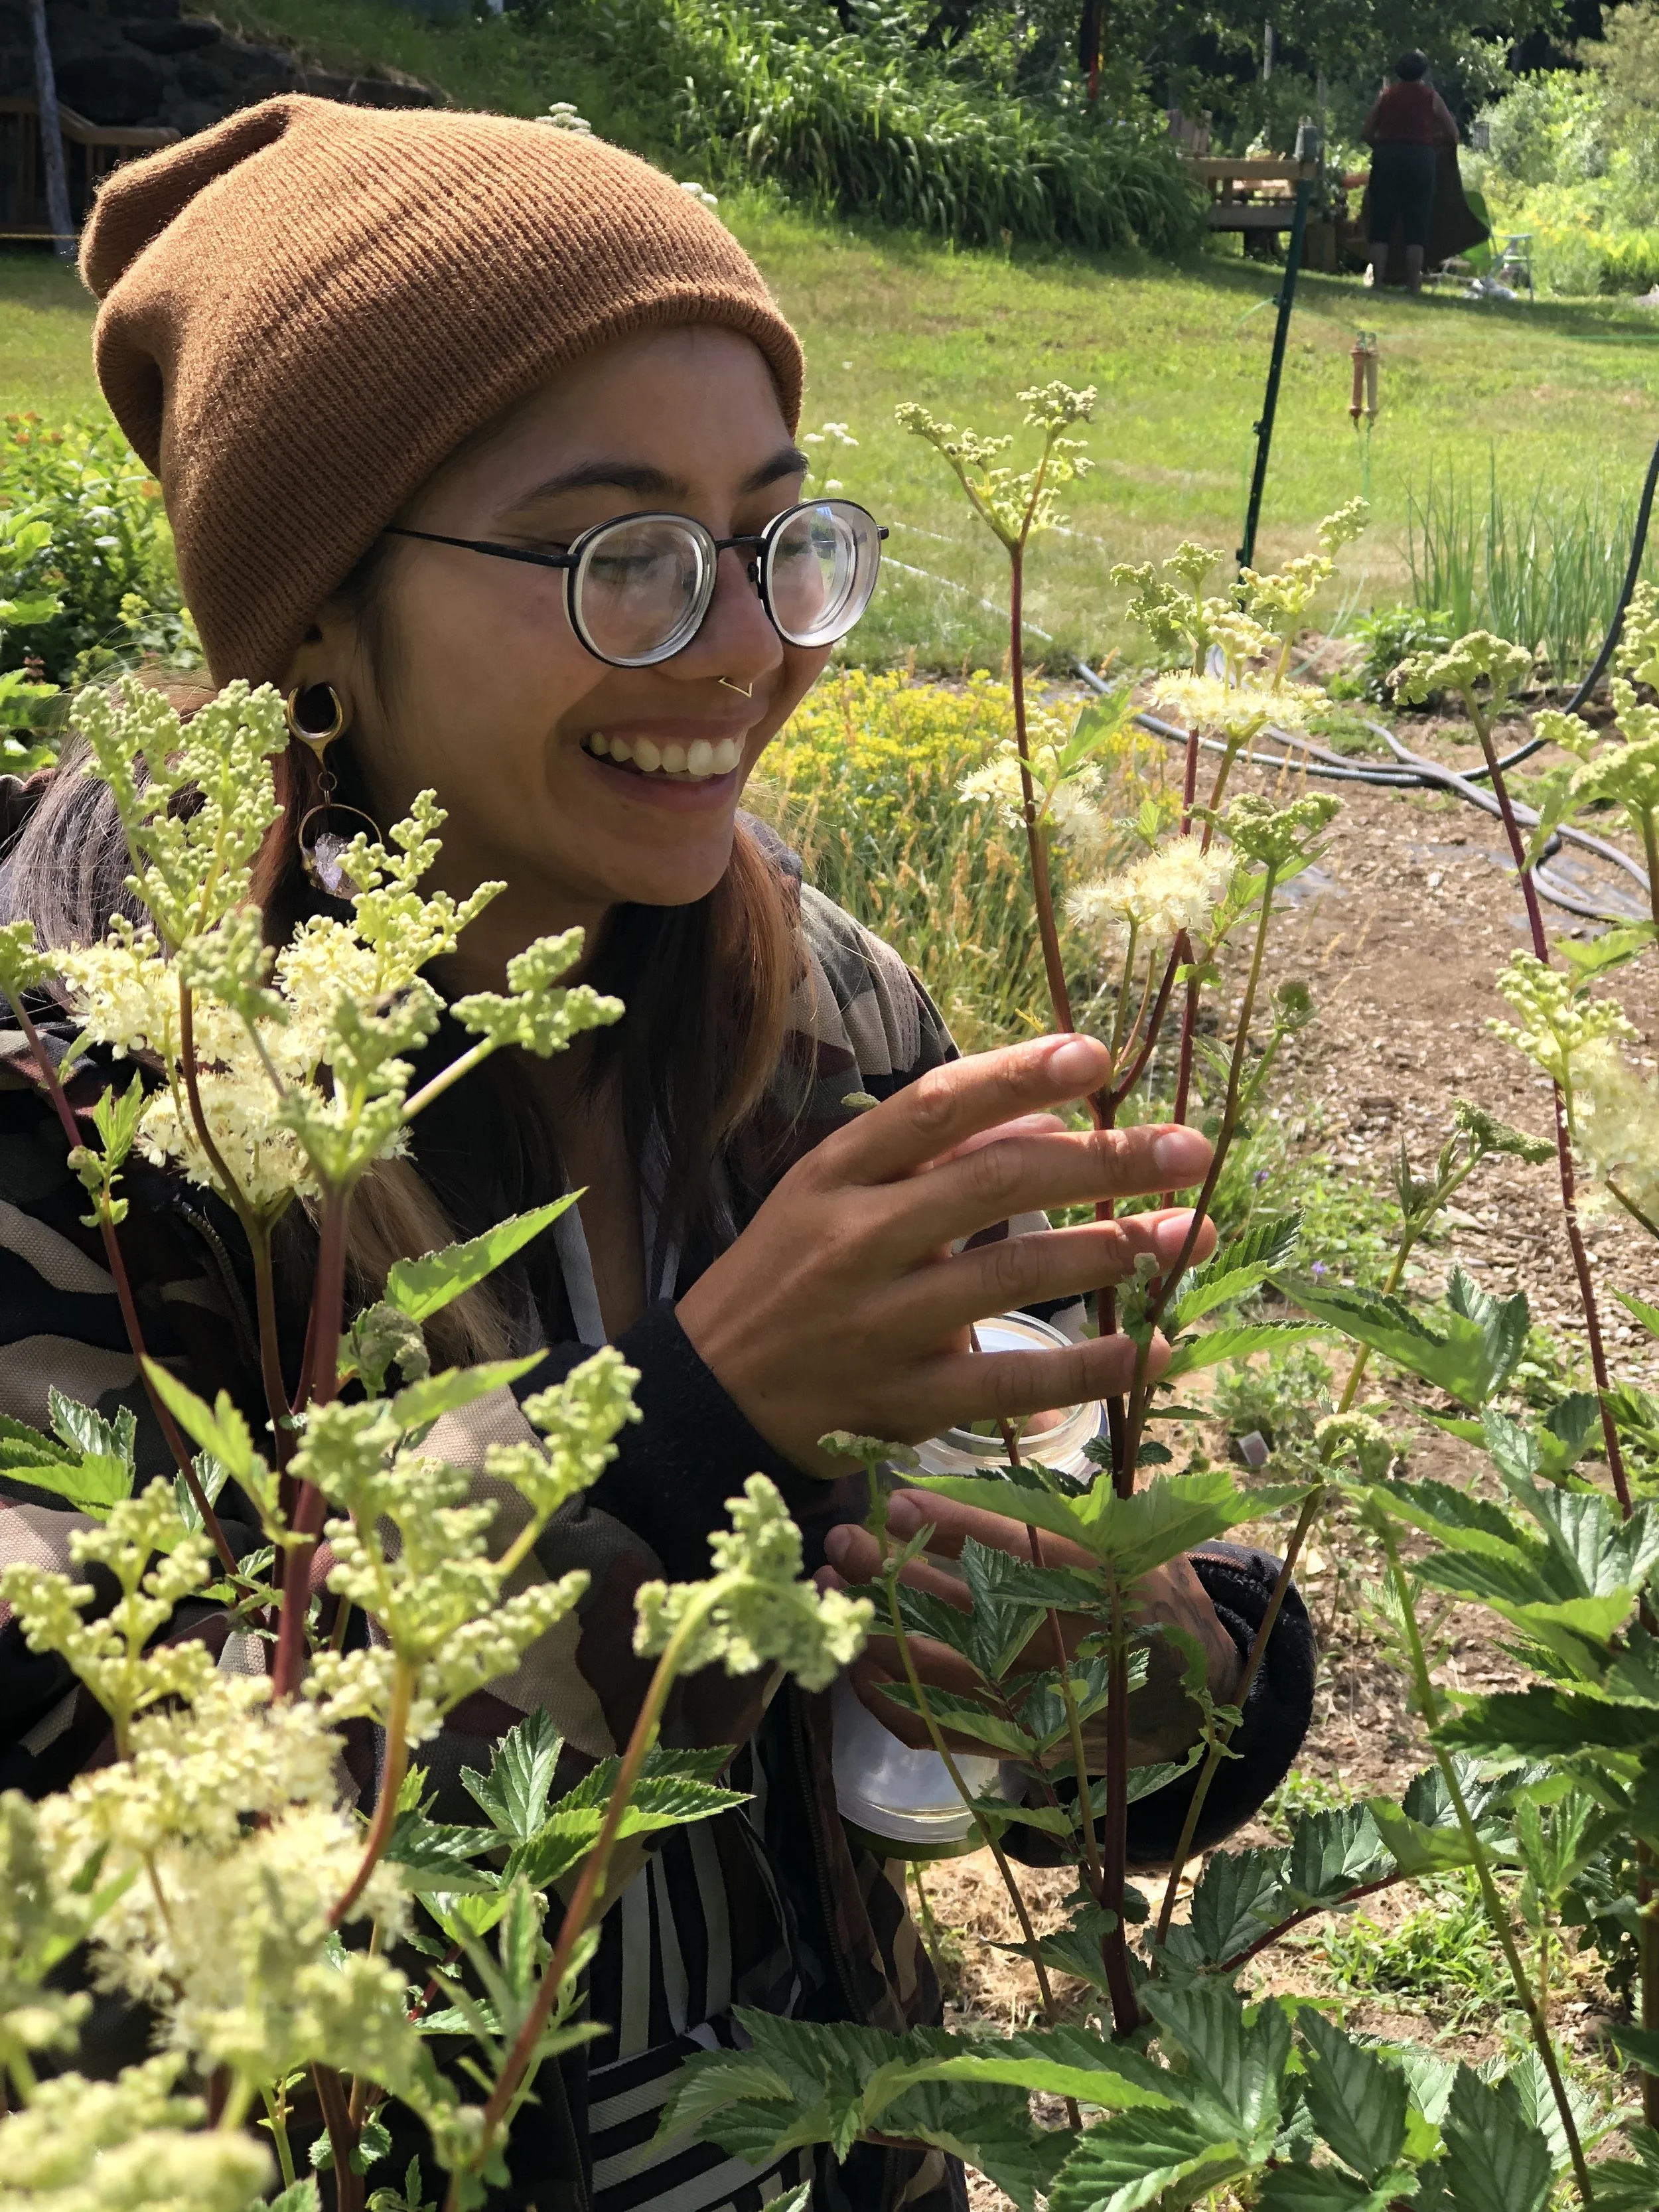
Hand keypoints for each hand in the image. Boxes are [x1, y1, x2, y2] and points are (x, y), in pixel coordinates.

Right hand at [677, 1033, 1214, 1471]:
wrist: (709, 1394)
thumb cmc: (787, 1278)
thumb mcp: (831, 1195)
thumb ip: (930, 1156)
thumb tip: (1046, 1118)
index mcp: (836, 1174)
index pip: (934, 1105)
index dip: (1018, 1075)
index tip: (1097, 1055)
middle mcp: (856, 1238)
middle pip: (994, 1183)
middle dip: (1102, 1162)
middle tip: (1189, 1150)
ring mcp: (880, 1322)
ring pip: (1011, 1274)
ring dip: (1111, 1251)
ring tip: (1185, 1234)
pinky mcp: (904, 1400)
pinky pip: (1013, 1379)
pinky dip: (1089, 1367)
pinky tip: (1149, 1349)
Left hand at [821, 1491, 1244, 1768]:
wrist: (1186, 1690)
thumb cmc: (1144, 1590)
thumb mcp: (1125, 1532)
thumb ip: (1064, 1498)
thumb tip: (1013, 1428)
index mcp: (1100, 1582)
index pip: (1016, 1551)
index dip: (951, 1525)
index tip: (897, 1500)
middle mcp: (1067, 1647)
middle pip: (963, 1611)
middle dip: (893, 1574)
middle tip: (843, 1540)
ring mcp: (1039, 1705)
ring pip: (939, 1671)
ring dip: (876, 1628)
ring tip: (833, 1587)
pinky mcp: (1016, 1745)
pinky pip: (937, 1729)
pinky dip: (888, 1698)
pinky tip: (855, 1658)